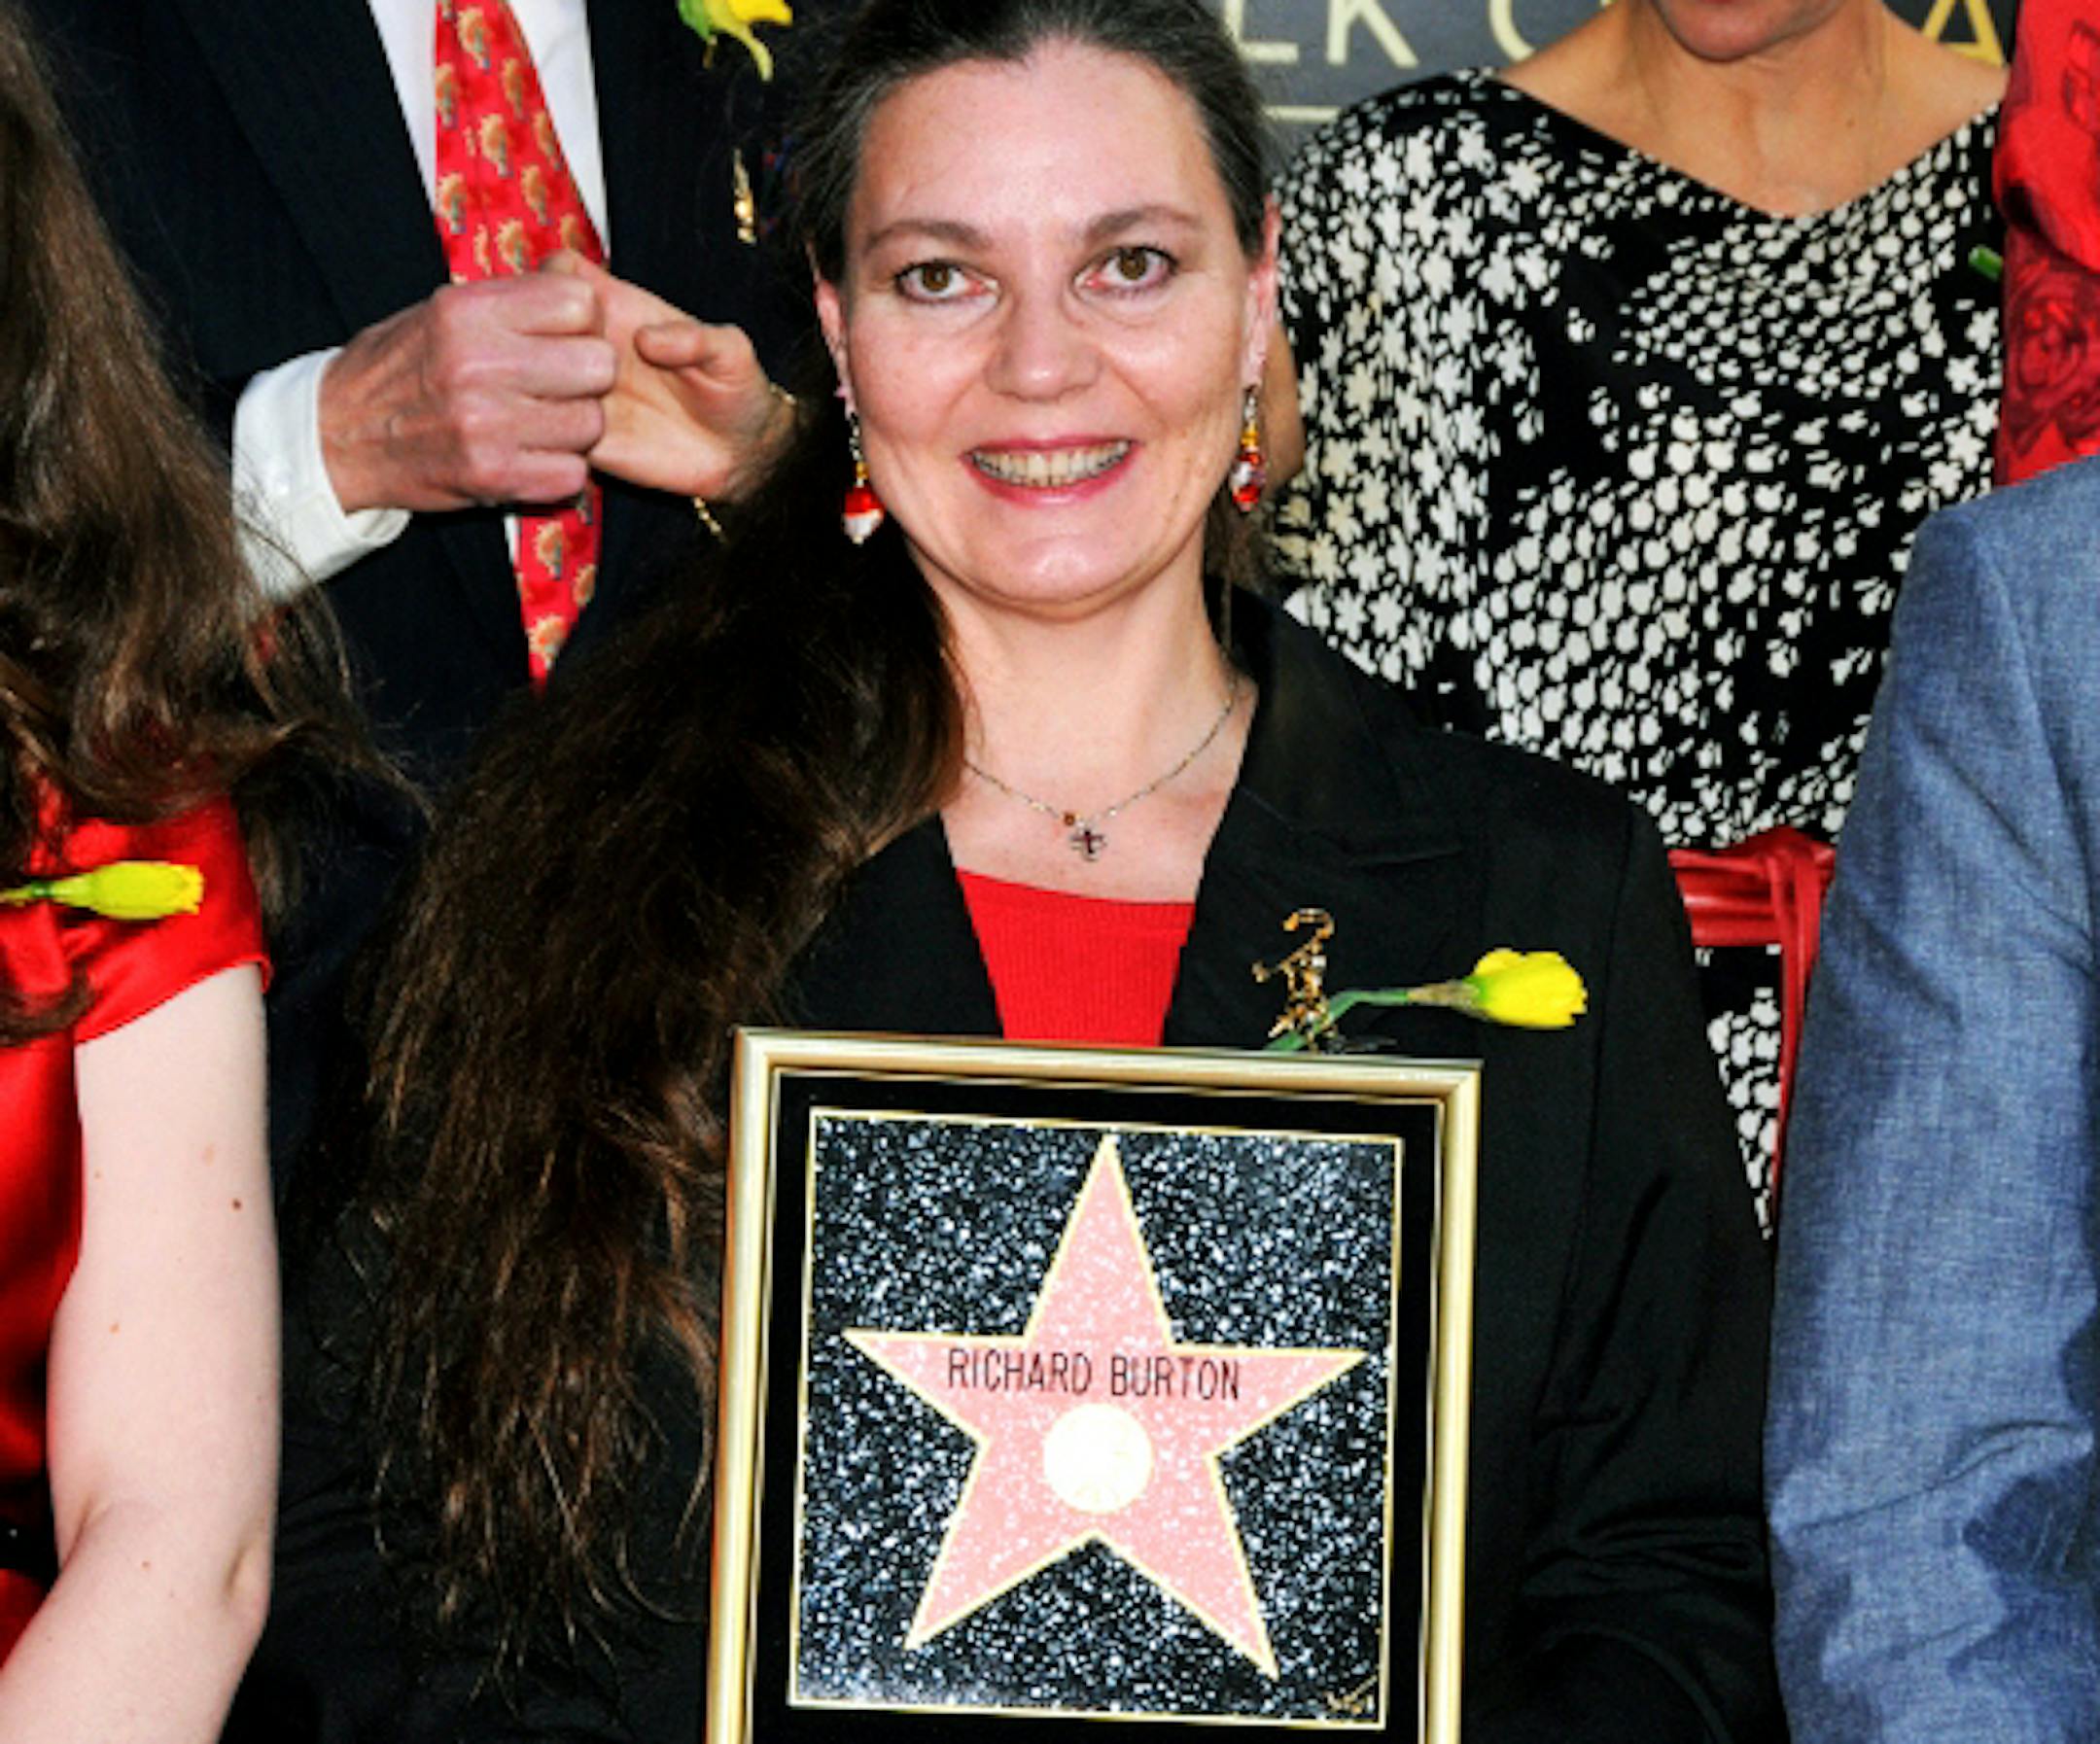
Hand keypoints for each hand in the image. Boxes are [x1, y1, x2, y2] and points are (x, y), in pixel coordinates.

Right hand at [318, 272, 616, 513]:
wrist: (336, 435)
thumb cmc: (400, 369)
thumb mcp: (443, 312)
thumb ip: (510, 302)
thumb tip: (579, 284)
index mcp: (467, 310)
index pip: (580, 303)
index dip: (583, 324)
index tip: (565, 340)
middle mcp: (477, 362)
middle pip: (599, 365)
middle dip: (588, 379)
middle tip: (560, 388)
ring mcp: (485, 423)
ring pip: (591, 424)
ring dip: (575, 430)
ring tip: (540, 425)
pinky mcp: (491, 475)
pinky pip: (572, 474)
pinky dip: (558, 472)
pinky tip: (531, 459)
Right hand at [547, 253, 794, 501]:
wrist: (739, 457)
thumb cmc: (736, 392)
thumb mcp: (731, 354)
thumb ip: (699, 338)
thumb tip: (650, 338)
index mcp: (620, 312)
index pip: (561, 275)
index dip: (554, 279)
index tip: (573, 306)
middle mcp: (590, 351)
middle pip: (529, 326)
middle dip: (539, 340)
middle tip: (578, 366)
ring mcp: (580, 394)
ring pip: (526, 382)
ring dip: (543, 393)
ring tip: (591, 408)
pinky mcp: (583, 440)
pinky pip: (544, 436)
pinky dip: (549, 437)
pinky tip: (584, 441)